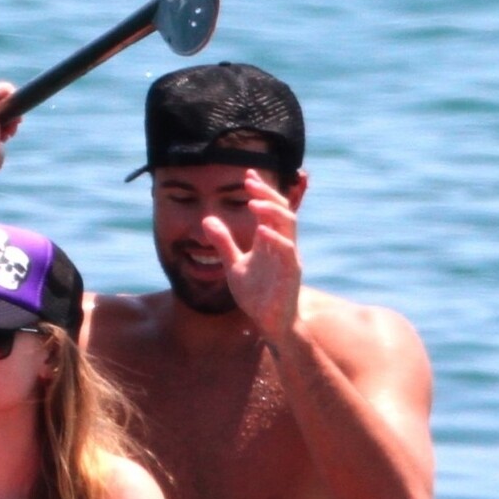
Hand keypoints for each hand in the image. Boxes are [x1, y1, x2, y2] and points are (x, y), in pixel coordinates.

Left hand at [215, 169, 302, 342]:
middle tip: (249, 181)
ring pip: (288, 225)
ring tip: (253, 202)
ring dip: (272, 211)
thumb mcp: (234, 265)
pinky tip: (262, 231)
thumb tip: (207, 220)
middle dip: (266, 193)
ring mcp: (289, 257)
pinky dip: (275, 239)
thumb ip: (224, 243)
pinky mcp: (291, 272)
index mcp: (269, 240)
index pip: (268, 208)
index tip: (247, 174)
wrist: (270, 323)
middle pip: (281, 210)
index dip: (260, 190)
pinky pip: (287, 250)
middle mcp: (282, 244)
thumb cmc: (257, 295)